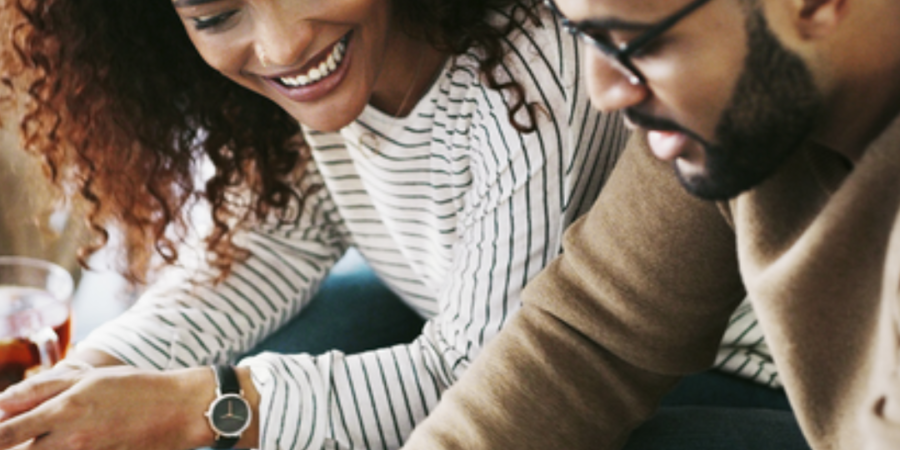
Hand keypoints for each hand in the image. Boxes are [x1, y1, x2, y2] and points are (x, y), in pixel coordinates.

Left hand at [0, 366, 215, 449]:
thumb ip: (43, 389)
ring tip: (51, 436)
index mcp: (64, 410)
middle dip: (14, 443)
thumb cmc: (137, 388)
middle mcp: (70, 439)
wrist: (180, 410)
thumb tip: (2, 402)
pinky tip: (74, 442)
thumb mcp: (90, 377)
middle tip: (19, 435)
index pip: (4, 433)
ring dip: (39, 446)